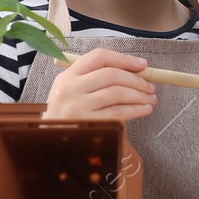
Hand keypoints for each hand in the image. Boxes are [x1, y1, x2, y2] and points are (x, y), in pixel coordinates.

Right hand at [41, 47, 157, 120]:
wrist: (48, 140)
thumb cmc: (65, 113)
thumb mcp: (70, 90)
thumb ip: (94, 78)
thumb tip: (134, 72)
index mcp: (67, 75)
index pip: (100, 57)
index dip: (124, 59)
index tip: (142, 65)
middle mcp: (71, 88)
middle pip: (112, 75)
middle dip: (137, 80)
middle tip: (151, 86)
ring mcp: (77, 106)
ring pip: (117, 93)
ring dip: (139, 95)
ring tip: (151, 99)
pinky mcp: (87, 124)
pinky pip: (118, 113)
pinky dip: (136, 110)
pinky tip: (145, 109)